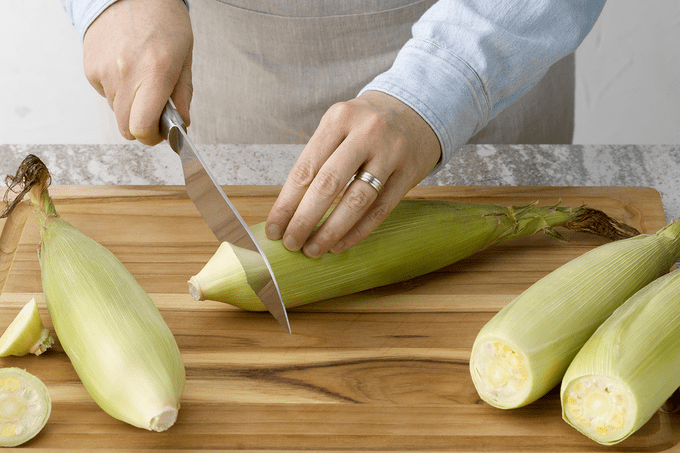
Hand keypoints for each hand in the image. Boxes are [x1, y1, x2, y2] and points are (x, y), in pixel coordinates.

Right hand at [83, 0, 192, 145]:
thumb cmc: (163, 21)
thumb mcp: (184, 58)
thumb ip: (183, 96)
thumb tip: (181, 125)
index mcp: (154, 73)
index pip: (142, 127)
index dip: (152, 137)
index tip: (160, 134)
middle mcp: (126, 74)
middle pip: (126, 128)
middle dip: (142, 127)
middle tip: (154, 114)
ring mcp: (104, 72)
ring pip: (116, 111)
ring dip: (130, 107)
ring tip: (141, 80)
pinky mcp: (90, 68)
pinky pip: (104, 94)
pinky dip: (117, 90)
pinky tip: (126, 68)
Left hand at [265, 91, 440, 257]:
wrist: (416, 109)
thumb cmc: (365, 126)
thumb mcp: (339, 126)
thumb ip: (317, 160)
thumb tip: (288, 210)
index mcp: (339, 118)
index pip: (306, 168)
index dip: (286, 203)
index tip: (274, 228)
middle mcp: (366, 132)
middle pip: (328, 184)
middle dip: (304, 219)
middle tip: (291, 243)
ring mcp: (391, 153)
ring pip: (357, 200)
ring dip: (331, 231)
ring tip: (314, 249)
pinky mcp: (409, 173)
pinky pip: (380, 209)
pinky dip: (358, 231)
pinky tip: (340, 244)